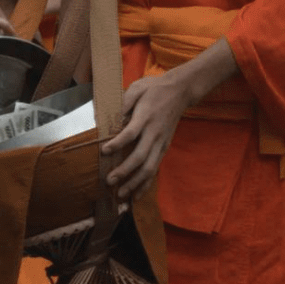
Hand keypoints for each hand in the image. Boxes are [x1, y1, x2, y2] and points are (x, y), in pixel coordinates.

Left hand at [101, 71, 191, 199]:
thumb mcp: (137, 88)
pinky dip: (145, 184)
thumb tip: (109, 116)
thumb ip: (124, 101)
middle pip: (140, 157)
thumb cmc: (154, 89)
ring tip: (120, 194)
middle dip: (125, 171)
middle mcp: (154, 133)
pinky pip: (154, 169)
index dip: (118, 143)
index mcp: (146, 117)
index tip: (104, 151)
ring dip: (135, 183)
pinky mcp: (164, 148)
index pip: (131, 133)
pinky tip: (135, 196)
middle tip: (109, 181)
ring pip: (149, 168)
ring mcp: (161, 143)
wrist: (180, 92)